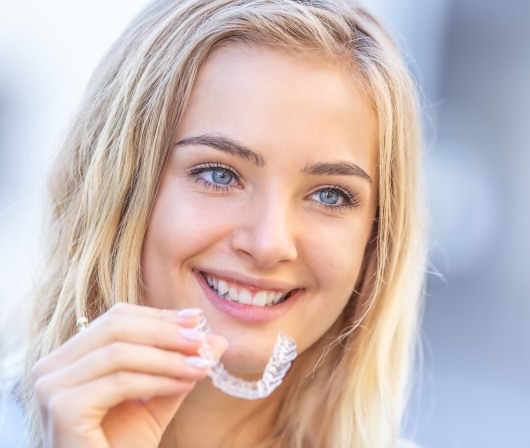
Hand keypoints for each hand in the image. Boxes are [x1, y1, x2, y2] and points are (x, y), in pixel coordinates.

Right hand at [31, 303, 227, 447]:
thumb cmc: (123, 445)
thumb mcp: (155, 397)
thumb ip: (179, 366)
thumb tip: (215, 339)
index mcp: (68, 357)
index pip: (116, 318)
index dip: (158, 316)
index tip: (196, 319)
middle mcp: (51, 367)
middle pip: (115, 327)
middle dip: (165, 331)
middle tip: (202, 341)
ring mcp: (51, 387)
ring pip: (120, 353)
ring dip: (168, 358)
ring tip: (201, 366)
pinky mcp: (62, 409)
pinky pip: (120, 382)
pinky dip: (158, 380)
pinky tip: (185, 384)